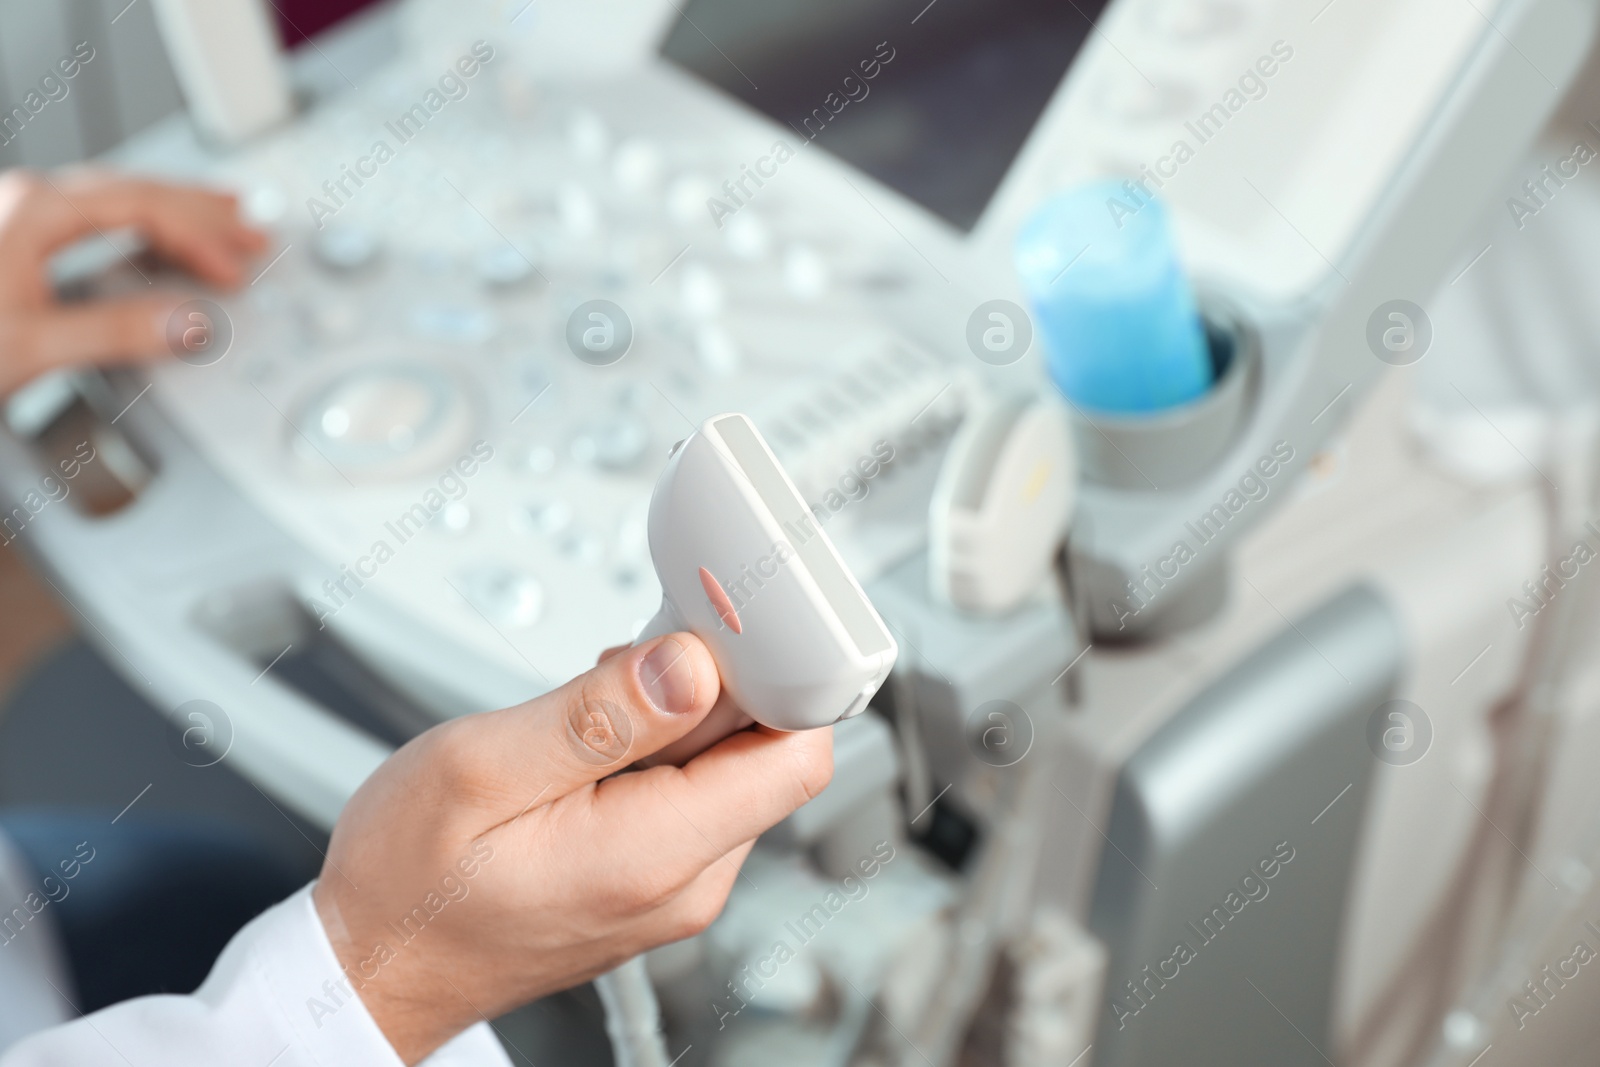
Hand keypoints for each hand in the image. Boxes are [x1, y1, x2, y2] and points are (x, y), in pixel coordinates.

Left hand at [0, 168, 266, 395]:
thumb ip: (117, 331)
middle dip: (203, 214)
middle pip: (136, 192)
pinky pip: (98, 215)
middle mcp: (27, 201)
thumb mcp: (33, 343)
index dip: (200, 236)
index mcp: (35, 210)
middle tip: (252, 232)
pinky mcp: (15, 240)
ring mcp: (20, 216)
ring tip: (222, 221)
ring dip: (177, 213)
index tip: (234, 268)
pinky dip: (144, 225)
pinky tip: (159, 237)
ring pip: (118, 199)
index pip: (143, 207)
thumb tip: (191, 323)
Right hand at [312, 633, 833, 1063]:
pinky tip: (591, 750)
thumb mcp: (479, 769)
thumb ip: (597, 715)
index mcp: (654, 856)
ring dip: (675, 718)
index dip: (775, 675)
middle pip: (765, 751)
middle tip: (619, 673)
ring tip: (585, 720)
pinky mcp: (660, 880)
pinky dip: (657, 752)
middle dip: (710, 687)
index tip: (712, 633)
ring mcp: (678, 886)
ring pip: (729, 766)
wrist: (375, 965)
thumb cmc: (405, 884)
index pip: (798, 754)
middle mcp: (687, 882)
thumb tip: (694, 666)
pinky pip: (694, 794)